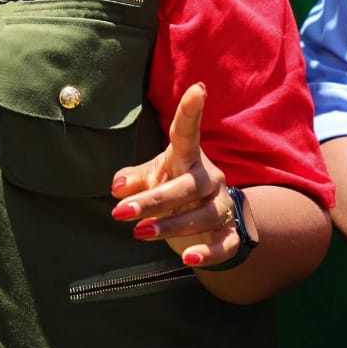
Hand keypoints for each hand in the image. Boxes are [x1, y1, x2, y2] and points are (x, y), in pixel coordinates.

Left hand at [109, 83, 248, 268]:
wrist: (210, 223)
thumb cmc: (174, 191)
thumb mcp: (152, 178)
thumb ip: (133, 179)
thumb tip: (117, 187)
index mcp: (188, 158)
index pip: (188, 132)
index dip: (192, 110)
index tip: (198, 88)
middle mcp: (209, 179)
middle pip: (187, 186)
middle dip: (153, 200)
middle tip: (121, 213)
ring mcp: (221, 206)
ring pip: (202, 214)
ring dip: (170, 225)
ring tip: (140, 233)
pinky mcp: (229, 234)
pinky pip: (223, 243)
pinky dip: (207, 253)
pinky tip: (188, 258)